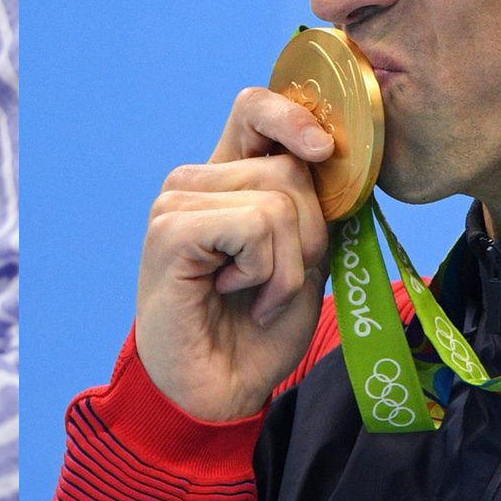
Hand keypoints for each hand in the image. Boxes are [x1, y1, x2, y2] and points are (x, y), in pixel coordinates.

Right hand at [134, 87, 336, 422]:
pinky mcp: (170, 229)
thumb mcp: (301, 257)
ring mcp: (176, 201)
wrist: (217, 391)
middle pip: (290, 166)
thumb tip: (330, 157)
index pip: (255, 109)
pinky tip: (234, 294)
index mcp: (225, 179)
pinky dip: (265, 272)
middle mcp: (195, 181)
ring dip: (286, 264)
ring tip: (255, 296)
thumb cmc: (256, 330)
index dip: (294, 115)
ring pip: (279, 200)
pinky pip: (257, 226)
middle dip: (309, 233)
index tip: (323, 150)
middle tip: (275, 283)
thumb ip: (311, 205)